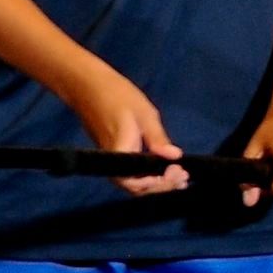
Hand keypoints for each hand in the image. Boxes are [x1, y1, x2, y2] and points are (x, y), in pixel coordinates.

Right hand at [68, 71, 187, 196]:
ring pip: (134, 181)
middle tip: (184, 176)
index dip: (158, 184)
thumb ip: (158, 138)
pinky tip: (164, 167)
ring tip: (179, 174)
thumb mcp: (144, 114)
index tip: (178, 171)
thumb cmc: (116, 95)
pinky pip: (132, 172)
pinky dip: (149, 173)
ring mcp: (112, 159)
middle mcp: (113, 161)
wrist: (88, 85)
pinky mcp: (115, 154)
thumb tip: (175, 157)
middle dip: (161, 186)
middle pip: (136, 187)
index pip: (135, 183)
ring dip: (157, 181)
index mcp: (120, 152)